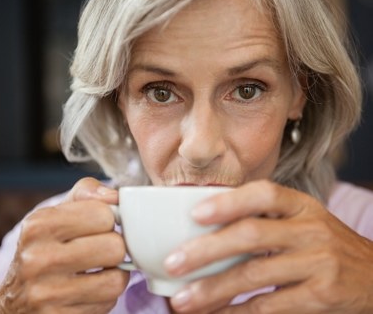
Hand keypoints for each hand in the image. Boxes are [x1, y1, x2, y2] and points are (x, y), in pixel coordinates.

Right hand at [0, 177, 128, 313]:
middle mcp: (38, 259)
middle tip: (101, 249)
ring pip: (116, 279)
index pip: (103, 214)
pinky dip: (105, 295)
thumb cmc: (45, 248)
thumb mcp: (57, 214)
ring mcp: (47, 293)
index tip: (100, 226)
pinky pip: (108, 302)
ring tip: (98, 270)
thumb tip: (115, 197)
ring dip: (114, 274)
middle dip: (114, 248)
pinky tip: (89, 289)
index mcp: (39, 225)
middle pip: (114, 247)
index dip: (109, 219)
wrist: (14, 299)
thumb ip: (86, 194)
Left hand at [165, 180, 372, 313]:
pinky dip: (236, 312)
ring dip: (213, 289)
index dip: (228, 202)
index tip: (194, 213)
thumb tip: (208, 229)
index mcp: (300, 205)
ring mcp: (318, 262)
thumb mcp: (301, 220)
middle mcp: (310, 229)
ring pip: (254, 275)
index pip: (263, 193)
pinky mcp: (321, 296)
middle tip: (173, 262)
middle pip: (251, 235)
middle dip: (207, 250)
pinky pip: (268, 306)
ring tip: (182, 300)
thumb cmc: (322, 243)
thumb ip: (264, 219)